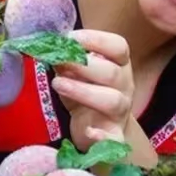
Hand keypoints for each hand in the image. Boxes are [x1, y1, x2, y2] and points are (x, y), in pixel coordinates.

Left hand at [51, 29, 133, 151]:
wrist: (100, 129)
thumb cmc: (87, 93)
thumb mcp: (76, 75)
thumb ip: (66, 63)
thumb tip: (51, 49)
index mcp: (119, 66)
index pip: (119, 47)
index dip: (97, 39)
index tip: (71, 37)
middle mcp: (124, 86)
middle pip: (112, 73)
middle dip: (84, 65)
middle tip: (59, 60)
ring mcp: (121, 112)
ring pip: (112, 100)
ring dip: (83, 91)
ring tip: (58, 84)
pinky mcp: (115, 136)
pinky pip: (115, 138)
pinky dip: (103, 137)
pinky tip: (89, 132)